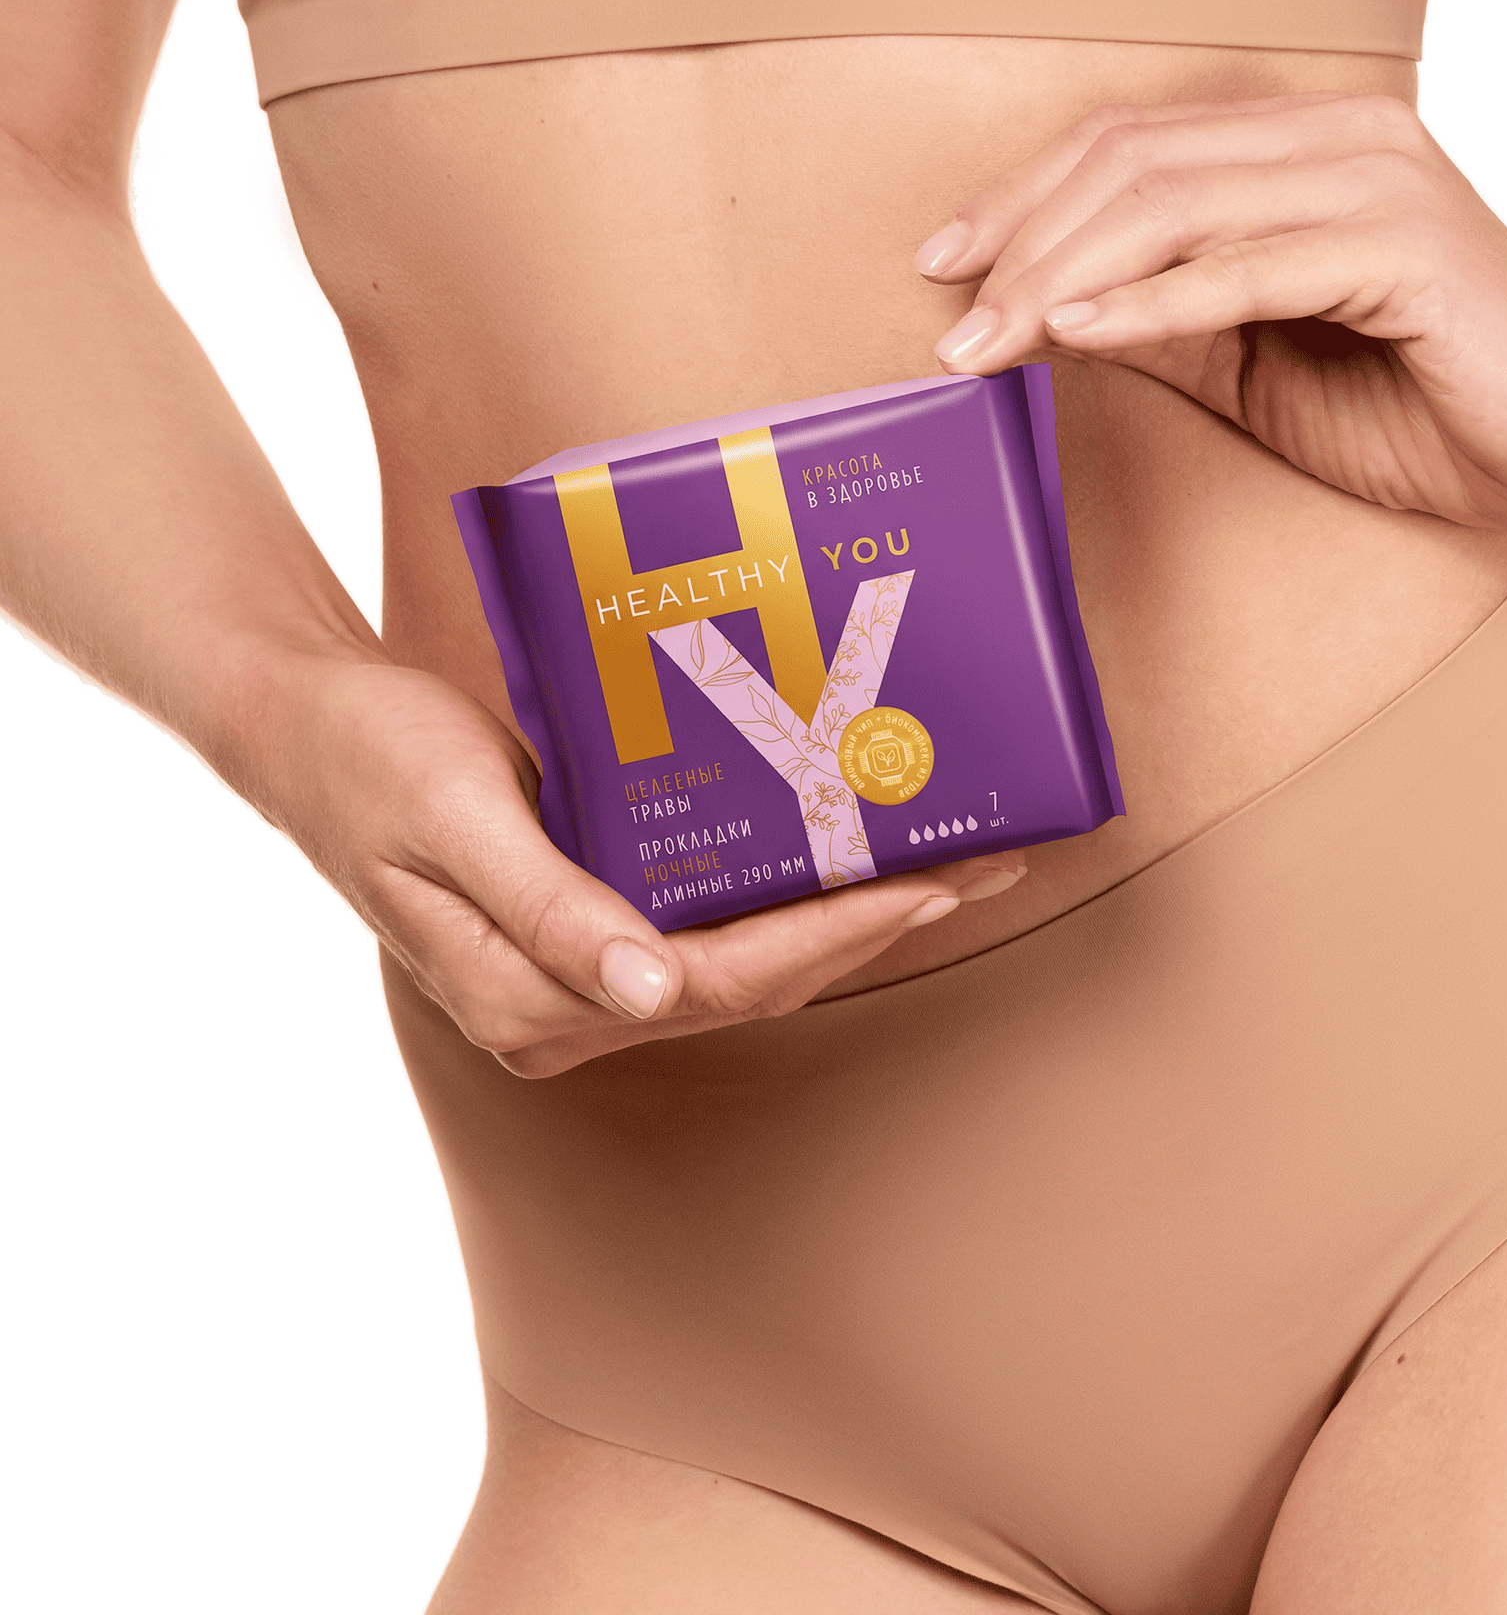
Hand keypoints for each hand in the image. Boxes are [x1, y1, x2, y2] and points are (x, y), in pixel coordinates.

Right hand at [237, 651, 1025, 1077]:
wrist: (300, 725)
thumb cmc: (367, 762)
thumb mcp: (453, 823)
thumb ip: (548, 911)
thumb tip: (647, 992)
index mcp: (532, 997)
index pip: (720, 982)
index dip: (834, 939)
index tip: (930, 886)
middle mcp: (568, 1002)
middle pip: (754, 982)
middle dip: (874, 929)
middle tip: (985, 866)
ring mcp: (582, 968)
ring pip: (745, 960)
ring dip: (848, 916)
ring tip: (948, 860)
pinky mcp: (590, 922)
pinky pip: (711, 921)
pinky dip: (787, 894)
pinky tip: (845, 851)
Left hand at [917, 93, 1506, 535]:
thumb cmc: (1427, 407)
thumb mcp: (1260, 367)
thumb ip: (1167, 322)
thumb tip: (1045, 314)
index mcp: (1304, 146)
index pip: (1128, 146)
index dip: (1020, 200)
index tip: (943, 268)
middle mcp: (1338, 138)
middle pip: (1131, 161)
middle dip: (1020, 243)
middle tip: (946, 325)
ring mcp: (1376, 181)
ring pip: (1172, 202)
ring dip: (1061, 274)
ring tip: (987, 341)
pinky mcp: (1407, 247)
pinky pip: (1245, 266)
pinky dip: (1152, 301)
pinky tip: (1077, 334)